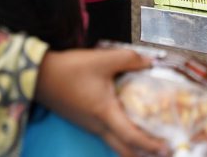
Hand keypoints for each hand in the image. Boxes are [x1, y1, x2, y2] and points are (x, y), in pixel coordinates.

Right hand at [35, 48, 166, 156]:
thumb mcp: (103, 59)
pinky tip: (128, 127)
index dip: (151, 145)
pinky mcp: (84, 121)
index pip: (132, 136)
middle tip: (162, 152)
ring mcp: (89, 125)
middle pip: (123, 150)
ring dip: (132, 147)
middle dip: (144, 154)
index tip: (167, 148)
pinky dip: (121, 137)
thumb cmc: (70, 69)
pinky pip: (106, 136)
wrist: (39, 76)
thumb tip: (150, 61)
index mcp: (105, 113)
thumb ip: (130, 59)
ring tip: (150, 142)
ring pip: (114, 144)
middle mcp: (97, 125)